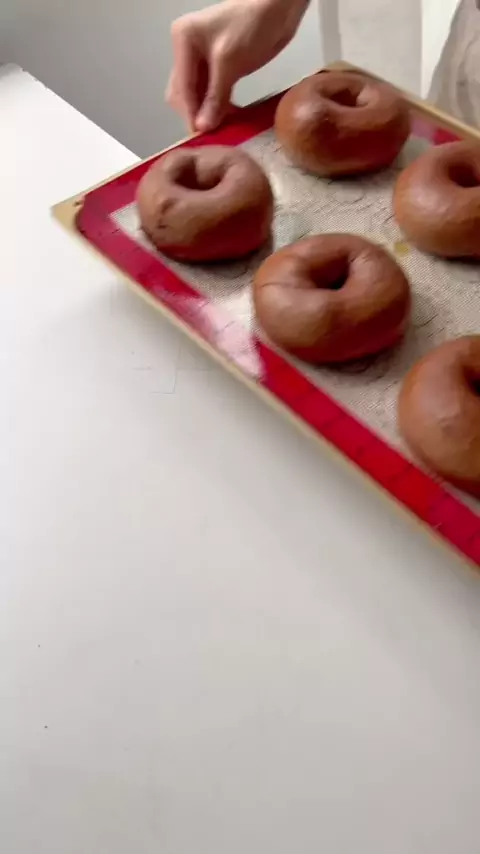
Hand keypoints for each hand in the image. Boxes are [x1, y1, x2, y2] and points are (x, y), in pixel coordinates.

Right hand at [166, 0, 308, 131]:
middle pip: (184, 93)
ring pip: (198, 96)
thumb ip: (215, 95)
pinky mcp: (220, 68)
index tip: (202, 134)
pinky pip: (212, 93)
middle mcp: (188, 51)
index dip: (191, 112)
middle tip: (214, 133)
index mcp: (183, 41)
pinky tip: (230, 117)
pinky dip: (219, 107)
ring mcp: (203, 60)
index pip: (180, 86)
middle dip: (197, 113)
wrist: (280, 7)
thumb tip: (203, 126)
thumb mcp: (230, 61)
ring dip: (208, 113)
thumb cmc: (253, 23)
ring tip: (224, 127)